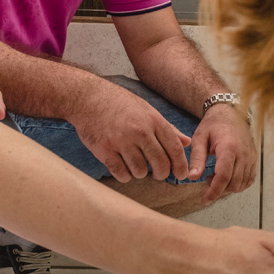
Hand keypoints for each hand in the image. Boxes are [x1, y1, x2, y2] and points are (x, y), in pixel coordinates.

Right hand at [72, 80, 190, 183]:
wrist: (87, 98)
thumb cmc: (119, 103)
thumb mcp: (146, 109)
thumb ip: (167, 127)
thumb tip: (186, 142)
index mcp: (153, 119)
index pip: (174, 148)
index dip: (181, 165)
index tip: (182, 175)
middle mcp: (139, 131)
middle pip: (160, 163)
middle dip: (163, 174)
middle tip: (159, 174)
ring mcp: (121, 141)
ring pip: (141, 171)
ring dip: (141, 173)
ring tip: (136, 164)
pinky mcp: (104, 150)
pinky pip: (121, 173)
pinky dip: (125, 175)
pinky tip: (123, 167)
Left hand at [189, 103, 256, 203]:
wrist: (230, 113)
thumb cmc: (213, 125)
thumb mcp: (200, 138)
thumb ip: (197, 158)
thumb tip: (192, 177)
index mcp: (229, 147)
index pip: (224, 176)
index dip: (214, 191)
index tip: (205, 199)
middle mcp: (244, 153)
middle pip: (234, 183)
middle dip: (220, 189)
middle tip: (207, 180)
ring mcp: (251, 157)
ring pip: (243, 184)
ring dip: (228, 187)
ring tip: (216, 176)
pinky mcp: (254, 159)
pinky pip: (249, 179)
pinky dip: (238, 184)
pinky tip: (227, 177)